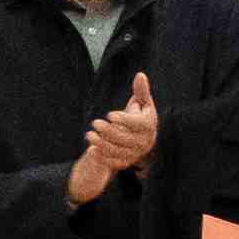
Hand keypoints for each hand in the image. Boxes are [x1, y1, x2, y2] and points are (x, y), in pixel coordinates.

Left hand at [67, 73, 160, 208]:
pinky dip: (103, 158)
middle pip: (127, 140)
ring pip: (119, 152)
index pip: (139, 125)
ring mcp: (136, 154)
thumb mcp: (141, 101)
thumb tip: (140, 75)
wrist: (138, 136)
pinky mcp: (126, 162)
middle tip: (94, 123)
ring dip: (102, 145)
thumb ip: (141, 90)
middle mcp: (145, 142)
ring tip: (88, 135)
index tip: (109, 114)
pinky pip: (115, 163)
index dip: (124, 120)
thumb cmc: (138, 114)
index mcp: (149, 125)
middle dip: (109, 132)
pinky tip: (91, 149)